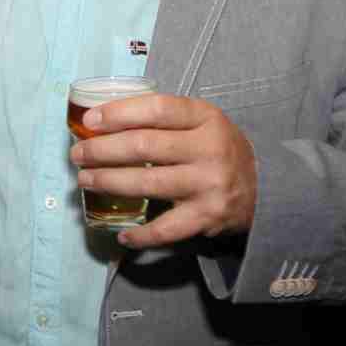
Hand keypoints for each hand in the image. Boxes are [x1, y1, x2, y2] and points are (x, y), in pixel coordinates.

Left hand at [70, 93, 256, 248]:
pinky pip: (164, 229)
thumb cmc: (219, 150)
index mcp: (206, 118)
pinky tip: (121, 234)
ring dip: (108, 182)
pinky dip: (139, 235)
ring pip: (146, 184)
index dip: (118, 113)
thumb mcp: (202, 122)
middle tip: (78, 154)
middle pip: (143, 147)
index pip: (156, 109)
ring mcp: (208, 185)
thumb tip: (103, 121)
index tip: (90, 121)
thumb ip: (164, 119)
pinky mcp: (206, 217)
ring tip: (85, 180)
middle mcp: (209, 149)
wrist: (266, 188)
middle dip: (102, 151)